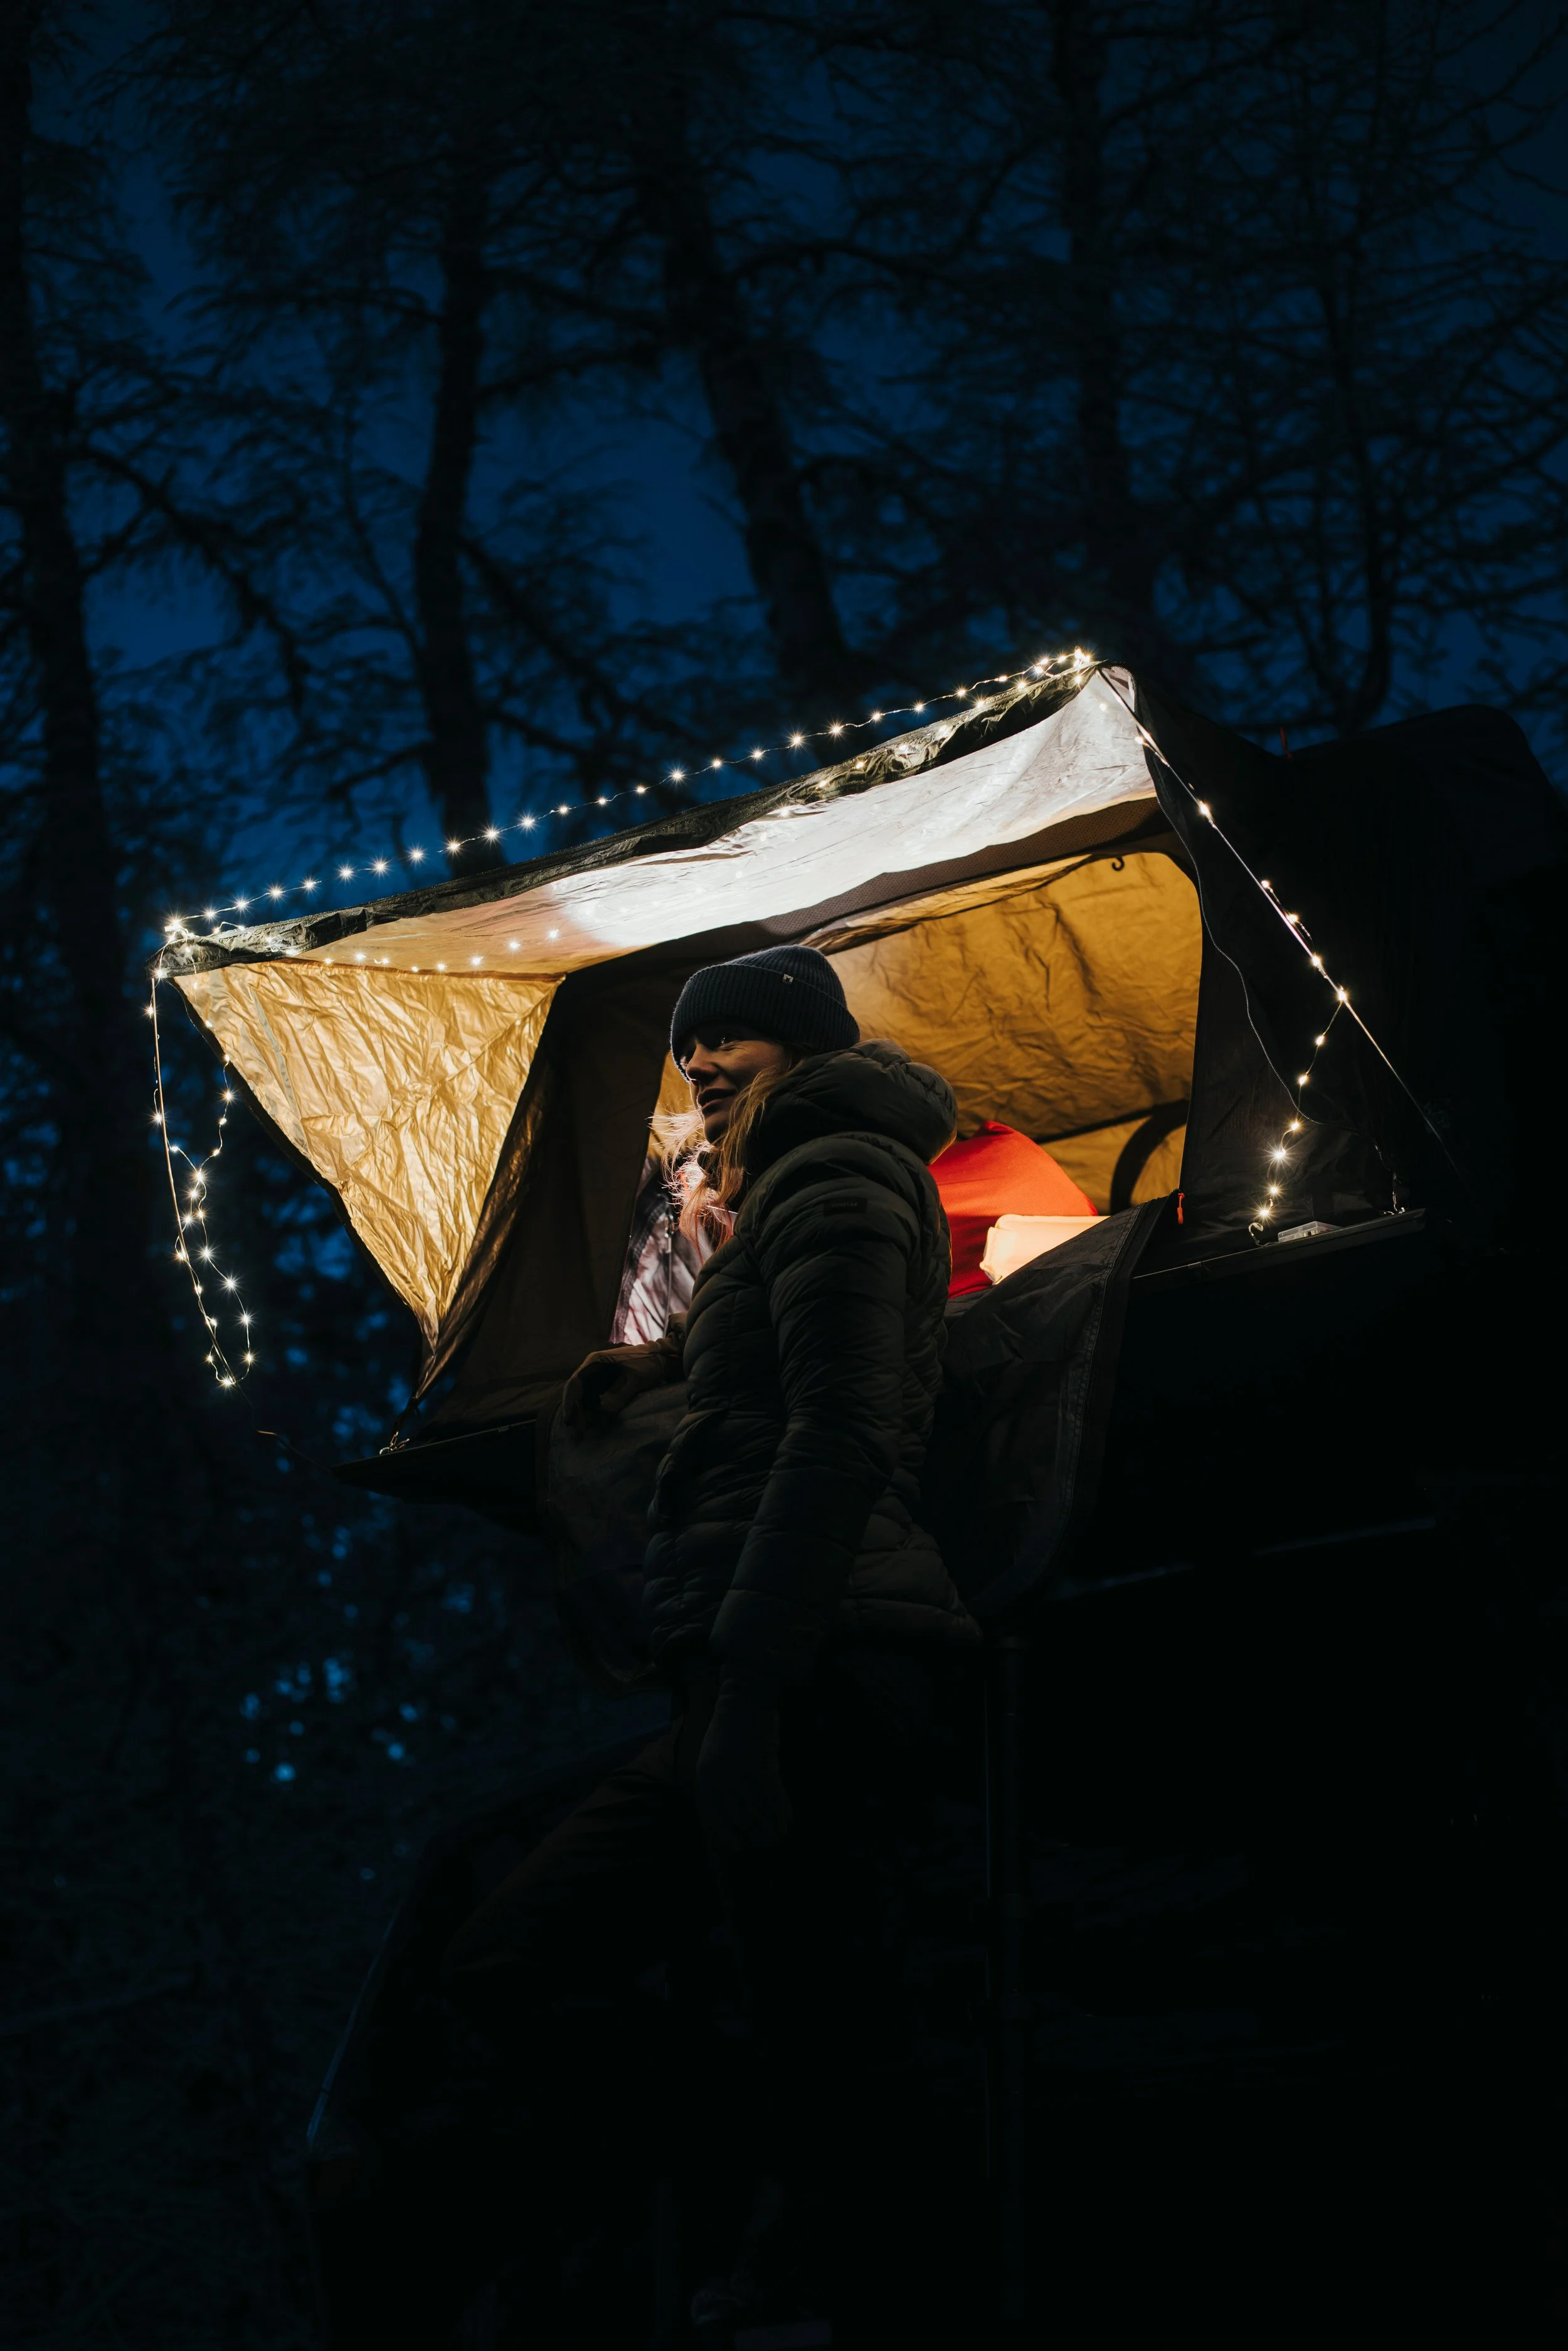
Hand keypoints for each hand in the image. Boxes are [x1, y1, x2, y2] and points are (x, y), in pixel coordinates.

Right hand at [562, 1338, 676, 1432]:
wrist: (661, 1359)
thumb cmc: (649, 1364)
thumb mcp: (636, 1380)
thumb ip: (620, 1396)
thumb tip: (605, 1414)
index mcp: (595, 1361)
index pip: (575, 1383)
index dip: (570, 1402)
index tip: (568, 1419)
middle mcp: (592, 1369)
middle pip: (578, 1393)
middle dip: (577, 1413)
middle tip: (578, 1433)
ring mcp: (598, 1377)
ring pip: (585, 1399)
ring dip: (585, 1415)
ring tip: (585, 1433)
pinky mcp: (605, 1385)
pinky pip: (596, 1400)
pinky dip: (596, 1413)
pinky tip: (599, 1426)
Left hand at [696, 1674, 792, 1864]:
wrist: (745, 1695)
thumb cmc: (730, 1727)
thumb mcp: (713, 1755)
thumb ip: (718, 1782)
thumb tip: (733, 1815)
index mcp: (704, 1774)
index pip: (712, 1814)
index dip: (726, 1834)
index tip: (739, 1848)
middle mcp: (719, 1775)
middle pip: (737, 1815)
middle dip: (753, 1833)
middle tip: (767, 1844)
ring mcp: (740, 1769)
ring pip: (757, 1808)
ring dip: (771, 1825)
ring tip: (781, 1835)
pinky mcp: (761, 1761)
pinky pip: (773, 1793)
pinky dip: (782, 1808)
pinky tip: (789, 1817)